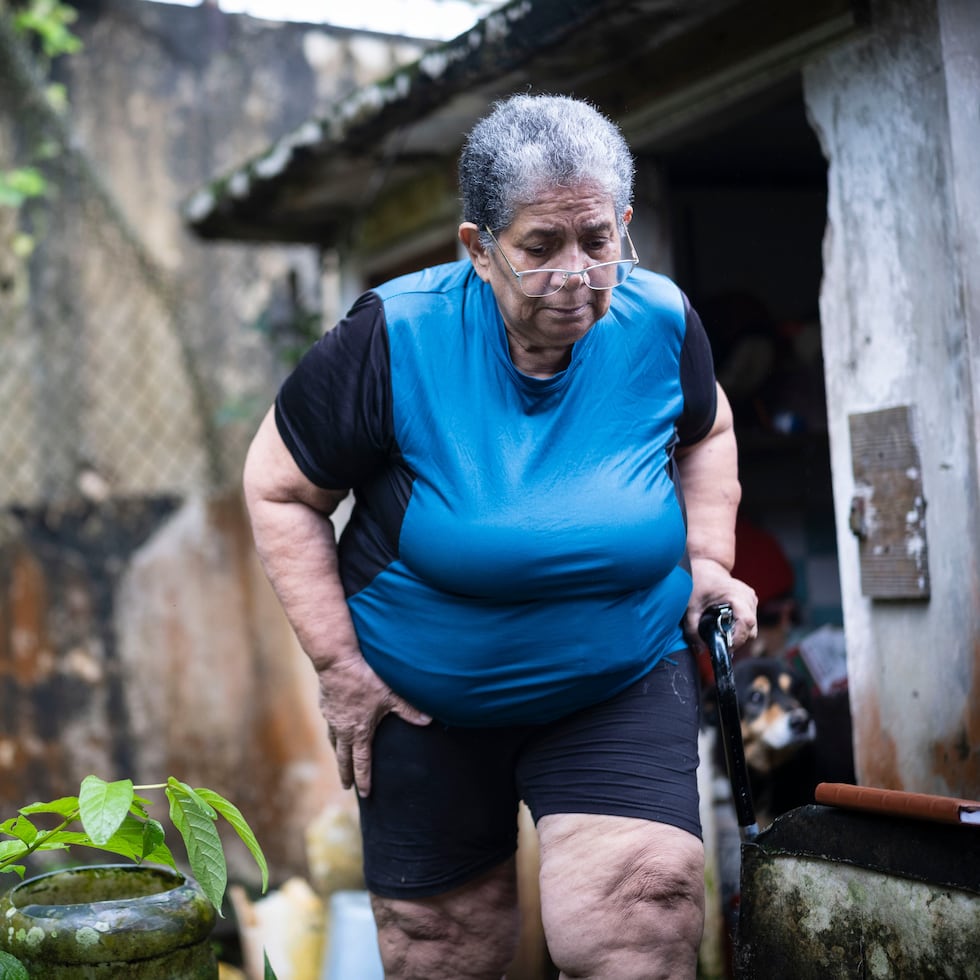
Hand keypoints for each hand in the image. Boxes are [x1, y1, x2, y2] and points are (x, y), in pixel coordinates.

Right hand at [317, 656, 430, 797]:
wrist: (337, 663)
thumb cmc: (366, 679)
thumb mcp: (391, 695)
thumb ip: (409, 710)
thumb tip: (428, 721)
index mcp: (359, 731)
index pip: (362, 761)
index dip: (363, 778)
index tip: (364, 793)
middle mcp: (343, 730)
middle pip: (343, 758)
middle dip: (345, 773)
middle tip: (345, 786)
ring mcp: (332, 719)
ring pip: (334, 742)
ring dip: (337, 754)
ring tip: (339, 761)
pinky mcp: (325, 706)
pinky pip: (329, 726)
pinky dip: (333, 733)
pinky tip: (335, 729)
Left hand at [684, 557, 758, 651]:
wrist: (706, 567)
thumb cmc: (698, 583)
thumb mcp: (691, 607)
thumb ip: (693, 629)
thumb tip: (700, 649)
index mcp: (736, 595)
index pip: (746, 623)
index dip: (738, 639)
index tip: (726, 648)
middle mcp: (748, 596)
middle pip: (751, 628)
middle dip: (737, 639)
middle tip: (720, 642)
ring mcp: (752, 598)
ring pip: (752, 626)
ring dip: (739, 633)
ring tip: (722, 632)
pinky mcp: (751, 600)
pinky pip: (750, 619)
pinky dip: (740, 626)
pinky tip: (726, 623)